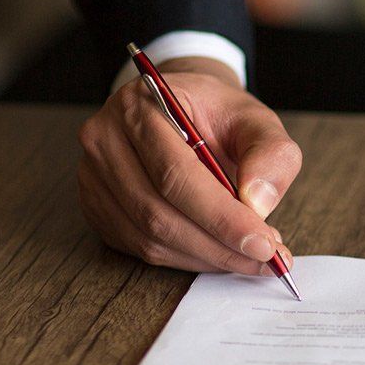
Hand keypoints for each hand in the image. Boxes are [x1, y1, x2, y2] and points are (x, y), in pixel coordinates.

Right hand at [76, 56, 302, 272]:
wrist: (185, 111)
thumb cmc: (219, 116)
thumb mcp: (256, 121)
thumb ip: (270, 154)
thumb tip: (258, 202)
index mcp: (140, 106)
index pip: (175, 174)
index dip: (221, 217)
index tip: (264, 244)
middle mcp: (104, 140)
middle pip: (158, 212)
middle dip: (218, 245)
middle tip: (265, 258)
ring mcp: (94, 176)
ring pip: (149, 237)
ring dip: (206, 257)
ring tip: (250, 257)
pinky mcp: (98, 207)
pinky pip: (142, 247)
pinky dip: (188, 258)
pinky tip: (220, 252)